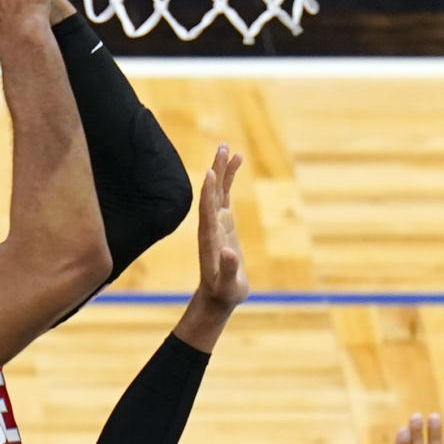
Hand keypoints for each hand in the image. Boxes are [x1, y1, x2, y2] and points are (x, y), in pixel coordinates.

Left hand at [173, 144, 247, 354]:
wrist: (218, 296)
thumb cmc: (224, 292)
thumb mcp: (228, 285)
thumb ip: (229, 269)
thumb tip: (230, 253)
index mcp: (209, 239)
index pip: (207, 212)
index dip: (208, 193)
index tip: (211, 173)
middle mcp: (210, 227)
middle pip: (211, 194)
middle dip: (216, 171)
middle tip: (222, 148)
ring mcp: (216, 222)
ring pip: (218, 191)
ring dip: (222, 169)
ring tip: (228, 148)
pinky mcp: (224, 222)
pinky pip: (225, 196)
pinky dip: (230, 179)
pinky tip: (236, 162)